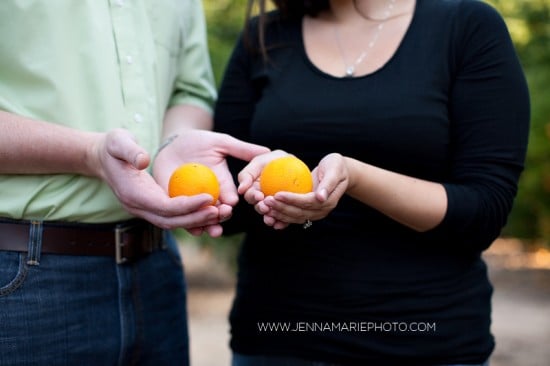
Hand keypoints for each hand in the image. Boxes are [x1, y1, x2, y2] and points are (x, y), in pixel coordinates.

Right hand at [87, 129, 223, 234]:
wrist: (102, 158)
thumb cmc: (113, 146)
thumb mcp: (118, 141)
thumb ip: (129, 150)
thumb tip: (144, 161)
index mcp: (132, 194)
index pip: (163, 206)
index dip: (186, 205)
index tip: (208, 197)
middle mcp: (138, 207)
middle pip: (170, 221)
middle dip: (196, 218)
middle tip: (220, 211)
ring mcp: (144, 209)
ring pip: (172, 222)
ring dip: (196, 221)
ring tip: (219, 214)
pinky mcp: (151, 207)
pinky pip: (172, 216)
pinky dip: (190, 215)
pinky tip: (209, 209)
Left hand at [152, 129, 269, 235]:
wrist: (172, 144)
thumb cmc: (197, 141)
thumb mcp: (220, 142)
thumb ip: (241, 149)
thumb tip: (267, 151)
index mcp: (223, 185)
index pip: (231, 197)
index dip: (232, 201)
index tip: (233, 202)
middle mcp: (211, 197)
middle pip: (219, 212)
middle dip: (222, 216)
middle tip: (222, 214)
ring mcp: (194, 203)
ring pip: (203, 220)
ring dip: (208, 225)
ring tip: (211, 228)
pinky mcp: (176, 205)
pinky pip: (183, 218)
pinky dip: (189, 225)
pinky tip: (194, 229)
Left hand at [238, 152, 349, 228]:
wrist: (339, 172)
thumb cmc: (336, 167)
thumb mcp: (335, 169)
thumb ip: (328, 183)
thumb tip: (321, 197)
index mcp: (327, 201)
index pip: (307, 202)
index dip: (291, 200)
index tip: (277, 194)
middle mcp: (320, 210)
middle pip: (298, 212)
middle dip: (281, 208)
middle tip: (265, 200)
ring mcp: (313, 212)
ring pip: (294, 217)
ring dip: (278, 213)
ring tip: (264, 206)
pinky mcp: (306, 210)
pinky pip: (292, 215)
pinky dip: (280, 215)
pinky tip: (268, 211)